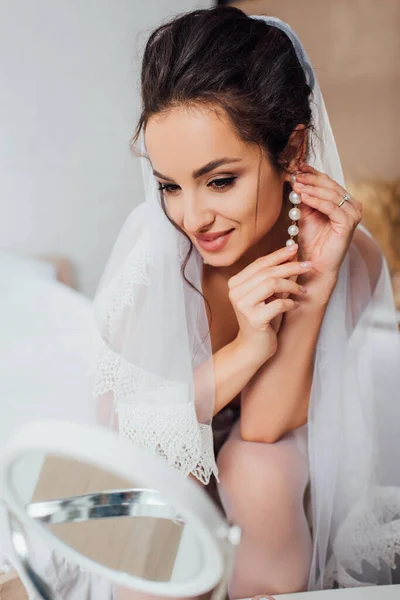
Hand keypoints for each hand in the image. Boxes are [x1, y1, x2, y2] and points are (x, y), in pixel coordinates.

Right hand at [228, 245, 312, 363]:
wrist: (253, 347)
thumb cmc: (263, 319)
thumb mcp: (266, 295)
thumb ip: (273, 277)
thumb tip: (292, 255)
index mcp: (236, 283)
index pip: (259, 263)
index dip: (278, 254)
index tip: (295, 248)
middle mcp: (236, 292)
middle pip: (267, 272)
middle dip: (291, 267)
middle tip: (309, 266)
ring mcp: (243, 306)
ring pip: (272, 284)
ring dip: (292, 285)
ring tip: (302, 291)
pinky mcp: (254, 319)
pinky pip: (278, 304)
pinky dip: (291, 303)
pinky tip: (295, 305)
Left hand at [293, 163, 361, 281]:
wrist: (315, 264)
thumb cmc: (311, 241)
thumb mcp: (305, 214)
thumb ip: (303, 197)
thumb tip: (294, 178)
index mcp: (343, 201)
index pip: (327, 182)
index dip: (312, 173)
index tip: (296, 166)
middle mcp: (351, 206)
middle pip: (330, 186)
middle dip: (311, 179)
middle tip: (295, 174)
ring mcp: (352, 214)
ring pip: (331, 195)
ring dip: (312, 188)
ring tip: (296, 184)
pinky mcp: (348, 224)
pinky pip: (331, 208)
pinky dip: (316, 201)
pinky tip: (304, 196)